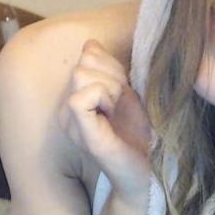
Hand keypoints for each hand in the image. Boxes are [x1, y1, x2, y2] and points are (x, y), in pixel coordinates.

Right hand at [59, 39, 152, 199]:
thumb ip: (109, 69)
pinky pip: (78, 99)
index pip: (88, 54)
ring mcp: (71, 123)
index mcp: (76, 98)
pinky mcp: (82, 134)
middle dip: (112, 76)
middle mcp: (67, 111)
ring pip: (81, 75)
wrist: (147, 170)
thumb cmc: (138, 133)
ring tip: (118, 110)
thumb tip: (90, 44)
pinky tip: (112, 115)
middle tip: (123, 102)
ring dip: (110, 88)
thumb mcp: (125, 93)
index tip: (126, 88)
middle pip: (84, 63)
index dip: (113, 64)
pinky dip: (102, 99)